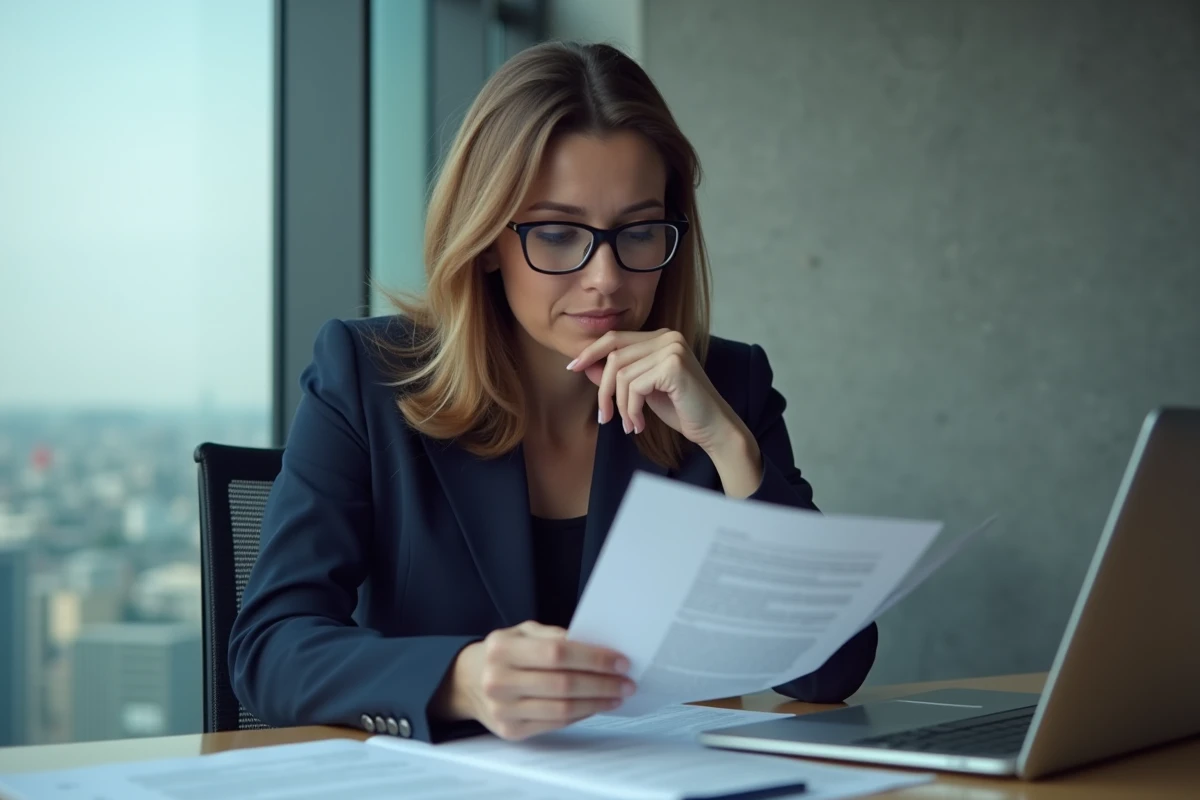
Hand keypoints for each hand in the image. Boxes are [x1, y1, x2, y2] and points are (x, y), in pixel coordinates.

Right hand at [439, 621, 633, 739]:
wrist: (467, 681)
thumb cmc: (504, 652)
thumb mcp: (522, 631)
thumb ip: (555, 636)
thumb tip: (597, 647)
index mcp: (502, 648)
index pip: (557, 653)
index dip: (593, 658)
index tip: (620, 661)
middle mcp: (498, 680)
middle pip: (563, 685)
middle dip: (602, 684)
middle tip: (626, 681)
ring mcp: (503, 709)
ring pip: (562, 709)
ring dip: (597, 703)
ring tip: (617, 695)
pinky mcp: (510, 731)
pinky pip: (555, 724)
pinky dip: (580, 715)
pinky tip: (595, 706)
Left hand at [568, 329, 741, 451]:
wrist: (713, 428)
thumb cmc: (681, 409)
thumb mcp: (643, 390)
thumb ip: (619, 375)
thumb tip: (585, 365)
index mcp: (661, 337)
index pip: (616, 338)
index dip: (591, 351)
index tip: (573, 367)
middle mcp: (668, 337)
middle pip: (615, 356)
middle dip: (604, 390)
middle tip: (604, 417)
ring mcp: (672, 349)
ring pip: (622, 375)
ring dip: (621, 406)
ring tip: (630, 425)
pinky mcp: (673, 366)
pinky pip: (635, 387)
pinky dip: (632, 410)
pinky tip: (641, 425)